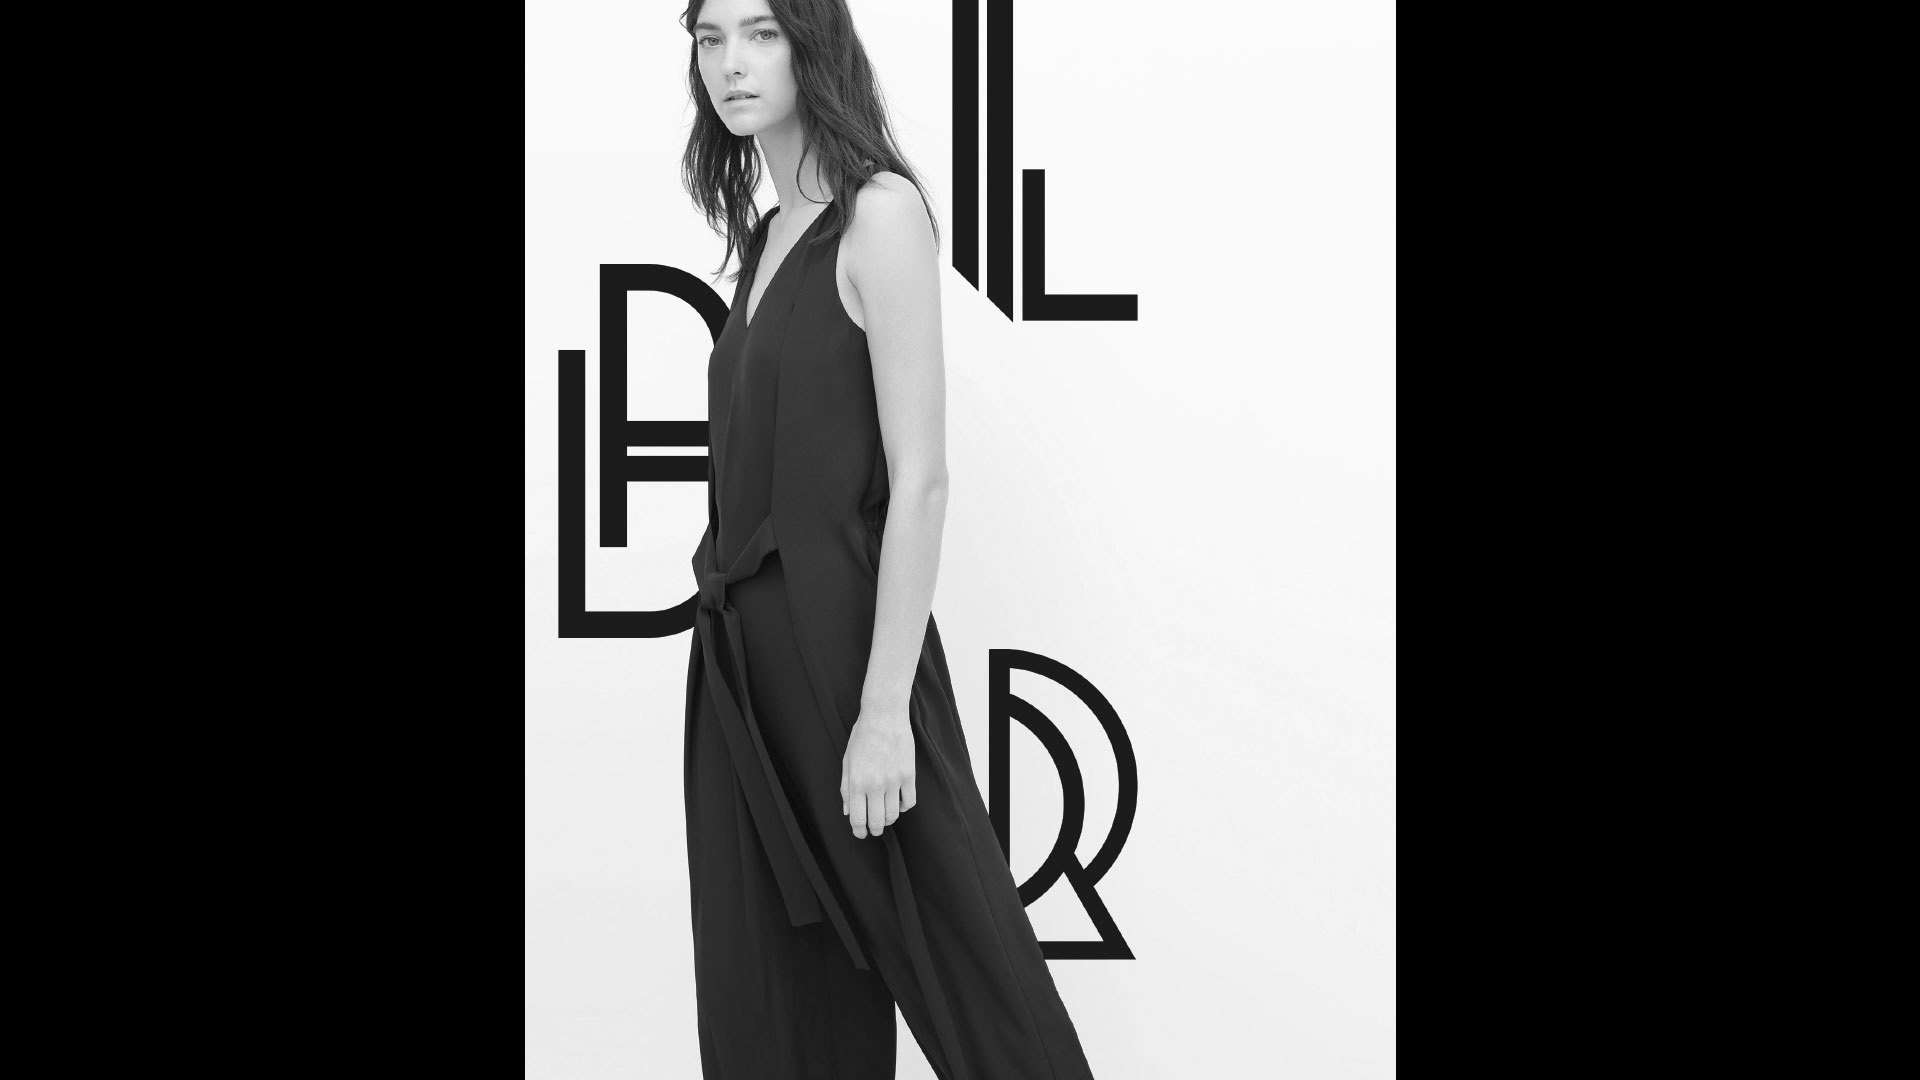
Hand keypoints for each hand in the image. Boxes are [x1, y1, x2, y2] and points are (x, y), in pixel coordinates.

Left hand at [841, 706, 916, 838]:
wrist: (884, 715)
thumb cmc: (862, 737)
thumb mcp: (847, 761)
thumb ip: (846, 788)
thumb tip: (848, 812)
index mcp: (857, 782)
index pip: (858, 819)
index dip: (859, 831)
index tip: (861, 834)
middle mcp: (875, 784)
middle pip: (877, 821)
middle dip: (874, 829)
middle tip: (874, 829)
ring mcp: (894, 780)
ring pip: (893, 814)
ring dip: (888, 820)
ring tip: (884, 815)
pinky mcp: (909, 774)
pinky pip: (910, 802)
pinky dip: (904, 807)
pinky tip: (898, 803)